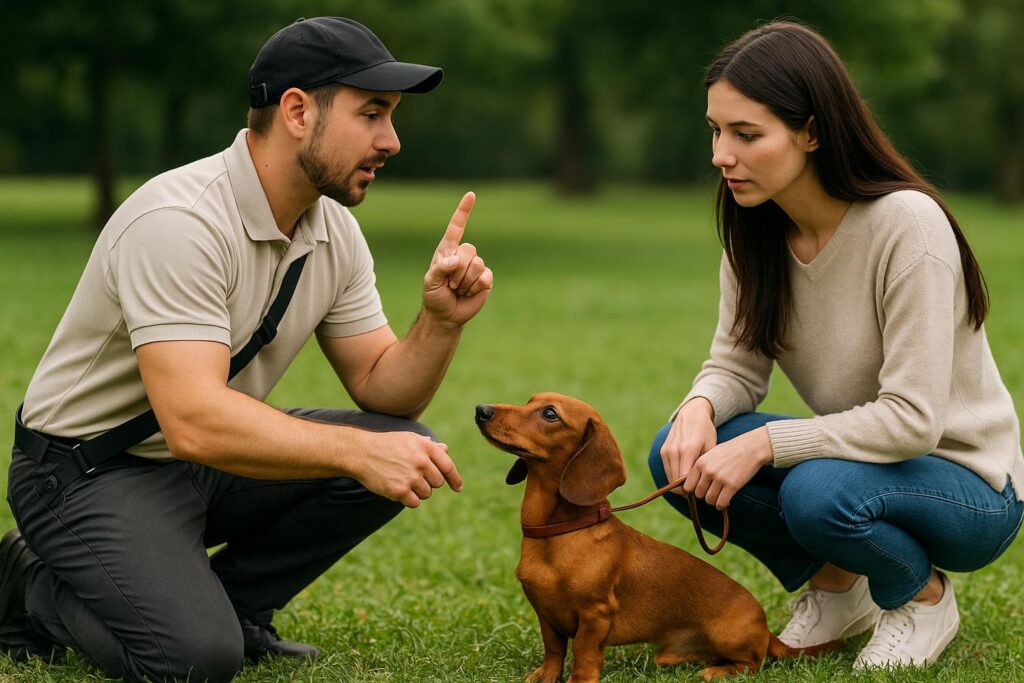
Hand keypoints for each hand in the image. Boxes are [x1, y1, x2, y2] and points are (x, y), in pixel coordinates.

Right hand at [353, 431, 463, 507]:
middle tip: (414, 477)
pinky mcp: (399, 491)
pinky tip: (399, 490)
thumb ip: (429, 446)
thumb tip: (446, 450)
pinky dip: (409, 500)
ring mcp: (410, 477)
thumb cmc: (387, 445)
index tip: (458, 488)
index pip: (448, 466)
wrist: (361, 452)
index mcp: (426, 447)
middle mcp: (421, 461)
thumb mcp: (409, 439)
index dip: (455, 479)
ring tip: (404, 481)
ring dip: (418, 492)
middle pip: (438, 482)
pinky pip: (415, 503)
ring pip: (427, 494)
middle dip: (429, 483)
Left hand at [422, 192, 493, 326]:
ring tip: (458, 289)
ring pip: (477, 265)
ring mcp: (476, 266)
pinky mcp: (486, 279)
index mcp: (447, 250)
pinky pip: (486, 277)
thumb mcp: (430, 282)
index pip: (457, 227)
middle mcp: (463, 255)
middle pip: (469, 250)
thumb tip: (455, 261)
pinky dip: (475, 288)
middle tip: (450, 284)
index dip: (463, 211)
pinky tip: (469, 293)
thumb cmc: (434, 296)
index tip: (471, 195)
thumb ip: (440, 269)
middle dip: (457, 270)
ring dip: (465, 282)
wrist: (446, 315)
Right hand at [661, 397, 716, 494]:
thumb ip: (704, 466)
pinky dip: (673, 475)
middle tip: (695, 490)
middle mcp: (674, 451)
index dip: (690, 489)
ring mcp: (666, 451)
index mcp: (688, 450)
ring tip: (690, 482)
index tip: (699, 490)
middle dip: (684, 489)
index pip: (684, 479)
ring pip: (669, 477)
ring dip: (677, 483)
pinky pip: (667, 469)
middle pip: (675, 480)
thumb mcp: (710, 447)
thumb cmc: (705, 431)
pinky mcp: (663, 450)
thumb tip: (701, 485)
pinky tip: (684, 475)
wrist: (692, 414)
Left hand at [682, 426, 772, 509]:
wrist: (751, 448)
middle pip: (698, 494)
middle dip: (705, 495)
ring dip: (714, 501)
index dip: (693, 490)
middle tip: (713, 492)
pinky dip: (722, 505)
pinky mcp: (732, 485)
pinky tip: (726, 501)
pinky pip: (721, 503)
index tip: (700, 490)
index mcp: (700, 463)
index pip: (688, 486)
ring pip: (709, 500)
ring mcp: (719, 478)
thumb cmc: (730, 451)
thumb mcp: (711, 454)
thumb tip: (692, 484)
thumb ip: (701, 467)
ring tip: (720, 497)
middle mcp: (708, 471)